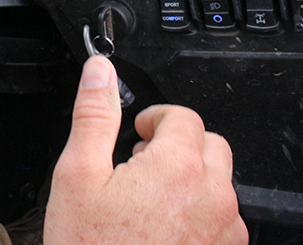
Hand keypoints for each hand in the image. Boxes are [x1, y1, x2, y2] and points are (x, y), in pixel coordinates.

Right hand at [44, 56, 246, 244]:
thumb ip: (94, 116)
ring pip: (221, 184)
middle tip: (143, 162)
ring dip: (193, 179)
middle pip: (211, 145)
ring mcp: (224, 232)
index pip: (183, 116)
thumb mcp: (77, 177)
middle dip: (179, 145)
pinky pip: (225, 222)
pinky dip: (201, 215)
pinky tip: (165, 231)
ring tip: (151, 199)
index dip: (156, 117)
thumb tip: (100, 73)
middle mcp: (212, 197)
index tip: (138, 129)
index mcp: (177, 167)